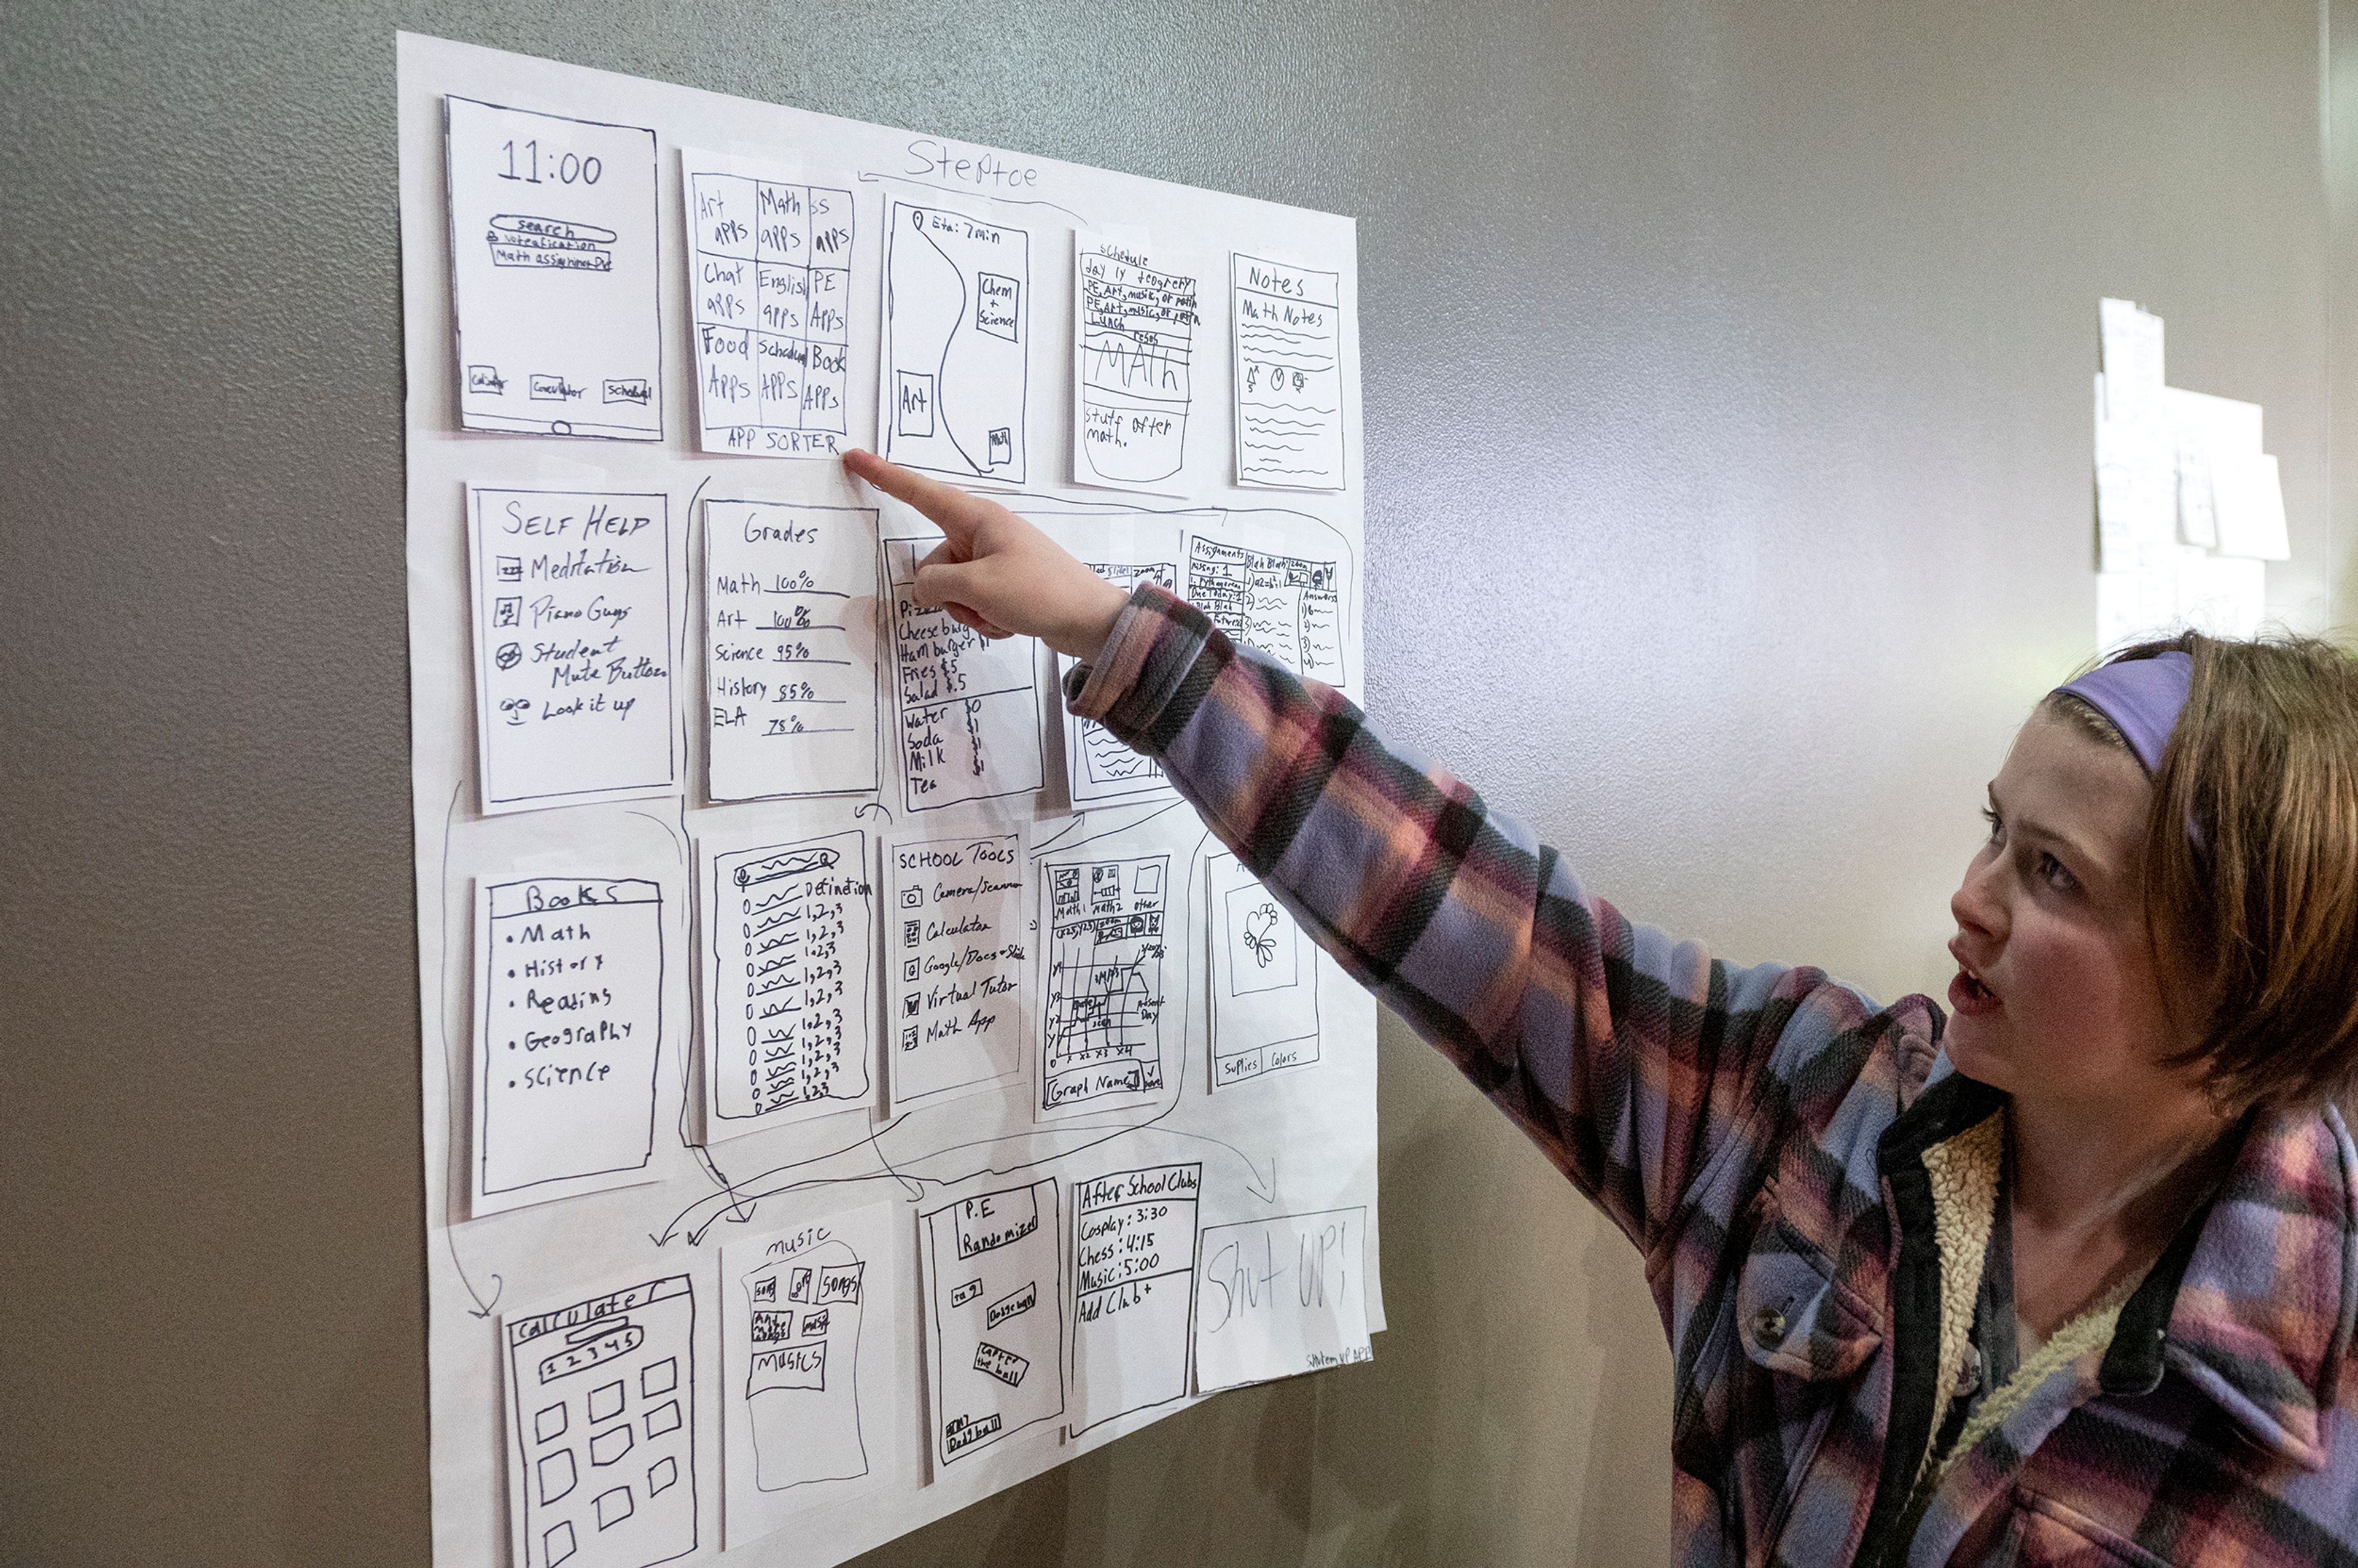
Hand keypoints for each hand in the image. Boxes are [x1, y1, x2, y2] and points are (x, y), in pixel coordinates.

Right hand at [843, 450, 1129, 659]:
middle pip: (934, 561)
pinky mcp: (1004, 584)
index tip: (853, 457)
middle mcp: (983, 533)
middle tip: (982, 600)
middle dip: (948, 592)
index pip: (919, 492)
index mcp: (976, 518)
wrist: (1091, 621)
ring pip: (952, 588)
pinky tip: (1012, 622)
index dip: (883, 476)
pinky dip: (986, 618)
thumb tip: (922, 589)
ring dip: (969, 610)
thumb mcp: (976, 587)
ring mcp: (994, 559)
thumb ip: (934, 583)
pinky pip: (974, 603)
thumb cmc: (1039, 592)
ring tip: (1003, 613)